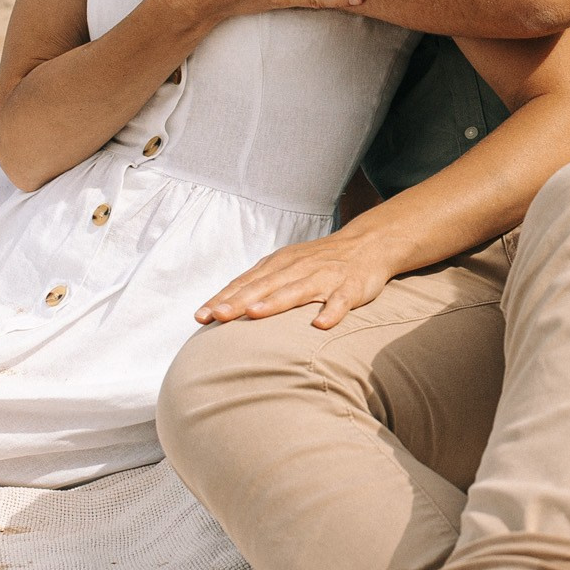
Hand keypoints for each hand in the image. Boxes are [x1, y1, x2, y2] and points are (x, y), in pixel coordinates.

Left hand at [196, 224, 410, 328]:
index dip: (223, 299)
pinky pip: (340, 302)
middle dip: (239, 302)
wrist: (368, 244)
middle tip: (217, 316)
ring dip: (275, 303)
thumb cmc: (319, 261)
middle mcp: (298, 269)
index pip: (245, 283)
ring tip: (255, 315)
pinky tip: (320, 325)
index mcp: (279, 265)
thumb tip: (221, 308)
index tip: (201, 316)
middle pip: (264, 287)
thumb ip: (258, 285)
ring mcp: (324, 277)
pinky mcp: (350, 288)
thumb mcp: (286, 266)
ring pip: (297, 291)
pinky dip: (331, 312)